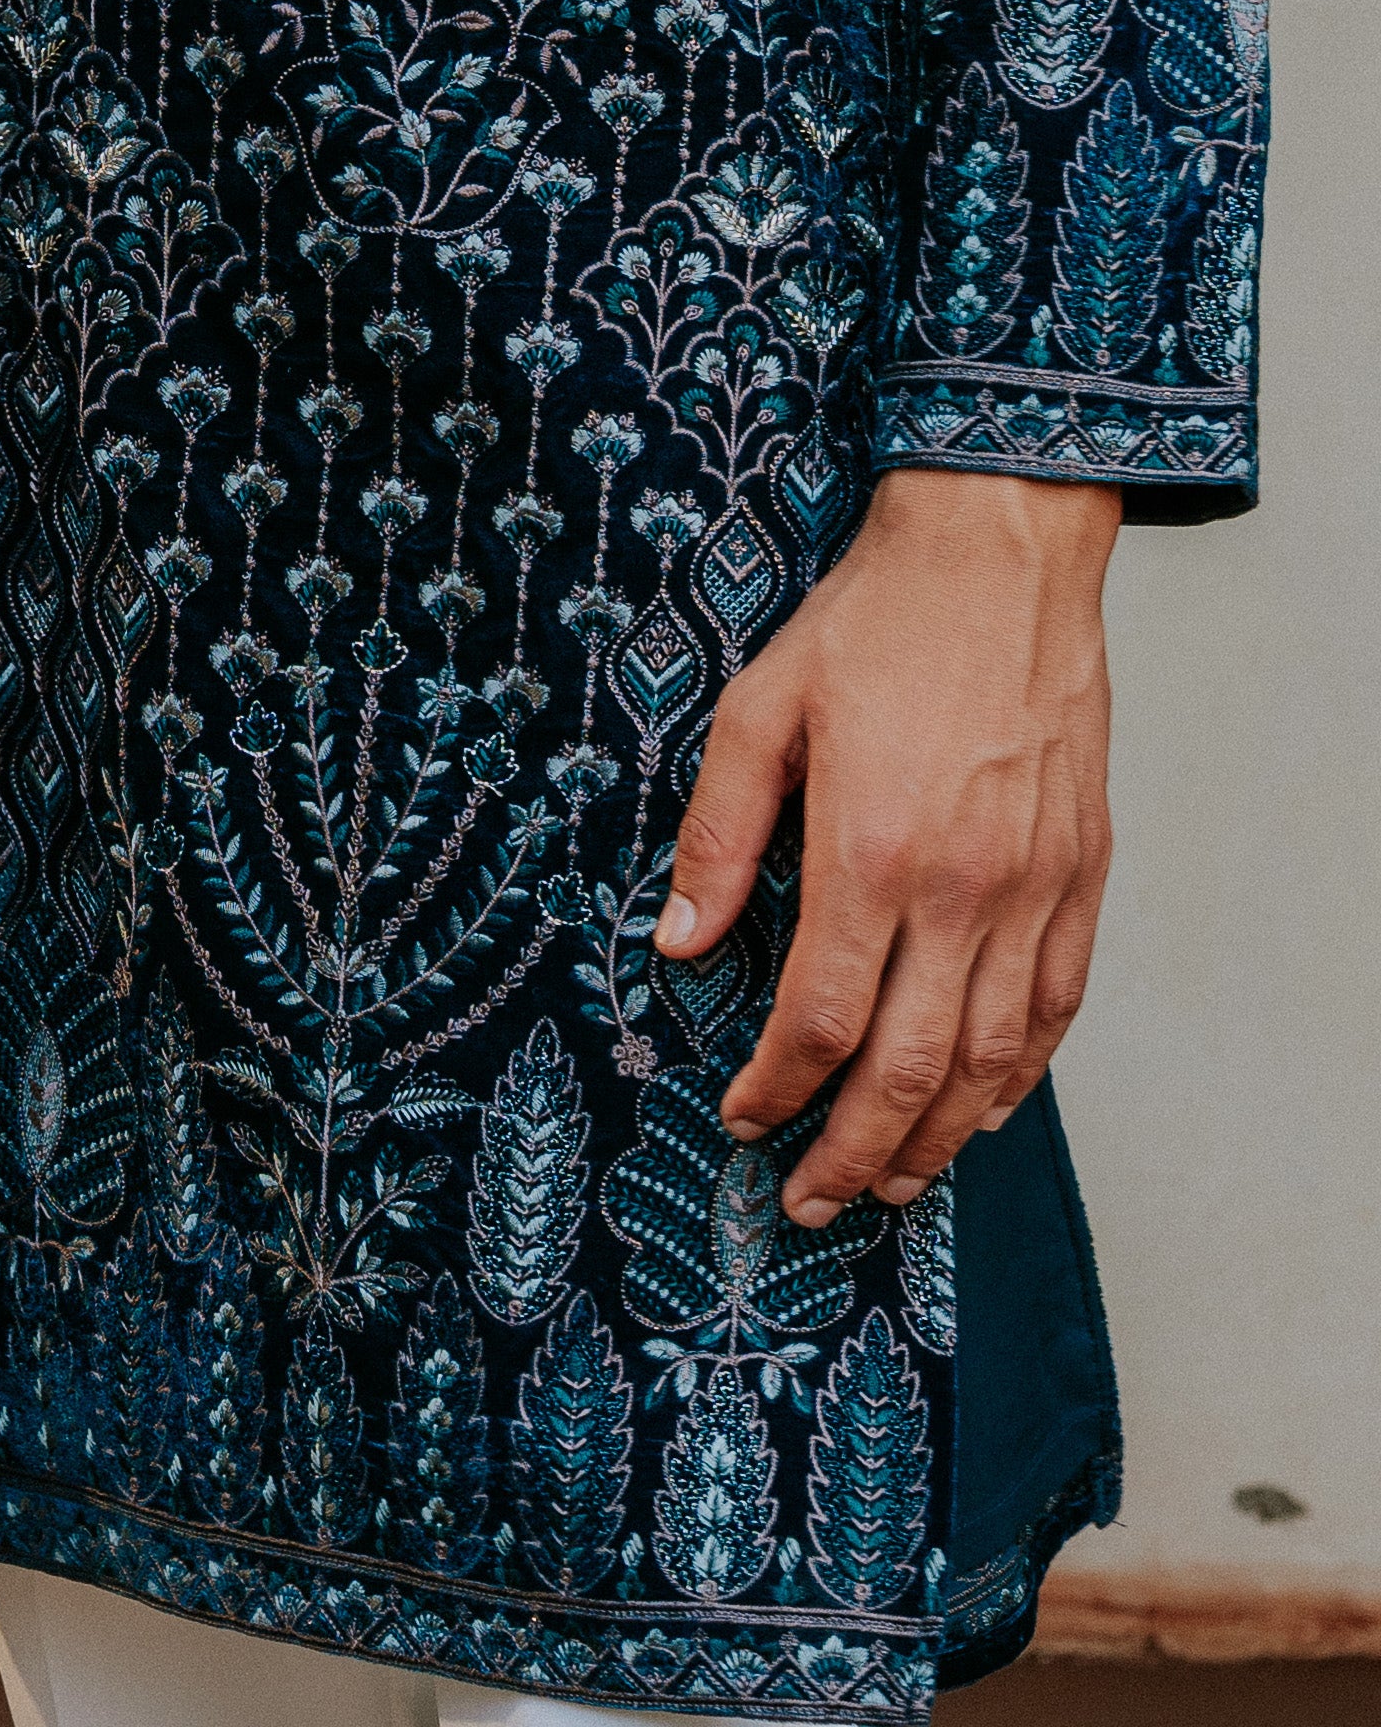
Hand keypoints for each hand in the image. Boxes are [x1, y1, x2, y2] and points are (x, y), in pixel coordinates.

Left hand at [668, 467, 1118, 1226]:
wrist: (998, 556)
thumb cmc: (871, 625)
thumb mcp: (759, 708)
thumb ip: (719, 834)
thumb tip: (675, 944)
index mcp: (871, 849)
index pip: (823, 1018)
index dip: (780, 1086)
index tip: (744, 1117)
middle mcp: (964, 888)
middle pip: (912, 1068)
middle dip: (854, 1151)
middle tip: (811, 1202)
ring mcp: (1036, 887)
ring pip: (994, 1059)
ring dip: (941, 1136)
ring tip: (890, 1181)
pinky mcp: (1084, 874)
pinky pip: (1057, 1007)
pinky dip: (1019, 1075)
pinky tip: (983, 1106)